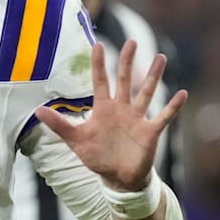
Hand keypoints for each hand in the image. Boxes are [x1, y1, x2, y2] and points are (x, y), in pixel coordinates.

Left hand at [36, 40, 187, 190]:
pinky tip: (182, 93)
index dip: (99, 64)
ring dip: (153, 76)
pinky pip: (163, 116)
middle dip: (127, 61)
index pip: (100, 81)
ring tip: (161, 58)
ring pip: (146, 92)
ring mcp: (137, 118)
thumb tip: (37, 111)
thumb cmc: (97, 156)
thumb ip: (59, 125)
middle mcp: (122, 108)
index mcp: (103, 108)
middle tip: (132, 41)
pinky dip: (173, 106)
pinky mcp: (150, 132)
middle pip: (125, 80)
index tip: (98, 44)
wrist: (117, 177)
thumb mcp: (76, 140)